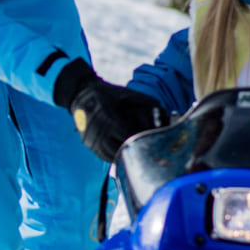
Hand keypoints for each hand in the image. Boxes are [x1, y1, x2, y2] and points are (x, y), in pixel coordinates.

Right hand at [53, 58, 168, 161]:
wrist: (82, 92)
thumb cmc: (111, 94)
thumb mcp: (131, 95)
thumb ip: (149, 106)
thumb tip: (168, 120)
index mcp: (110, 117)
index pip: (130, 137)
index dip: (143, 142)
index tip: (156, 145)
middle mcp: (99, 131)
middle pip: (122, 149)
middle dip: (137, 152)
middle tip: (152, 155)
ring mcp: (92, 139)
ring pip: (113, 156)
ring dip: (127, 157)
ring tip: (140, 157)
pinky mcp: (88, 144)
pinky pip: (105, 156)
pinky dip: (117, 156)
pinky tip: (127, 155)